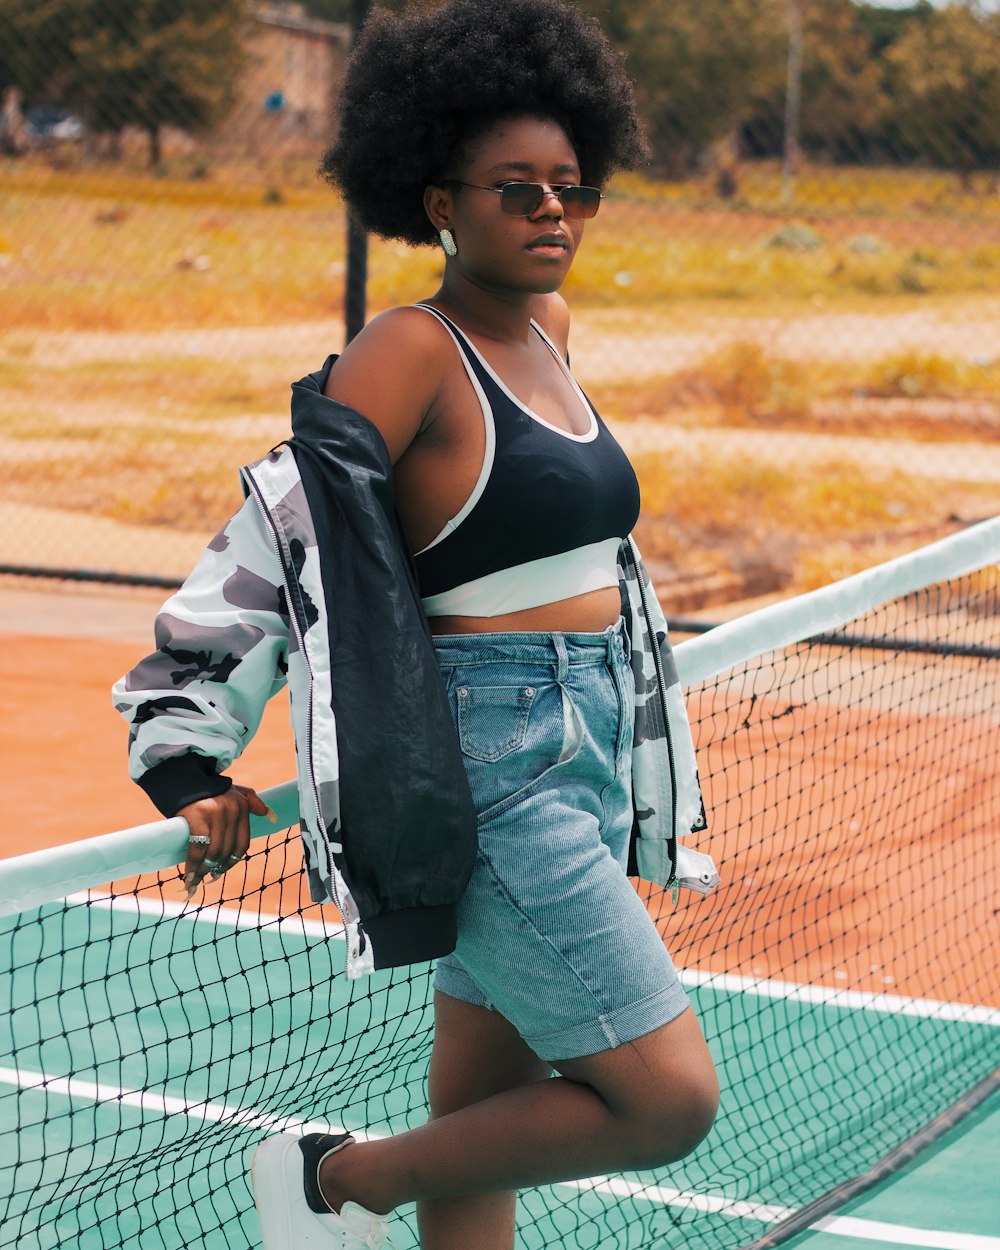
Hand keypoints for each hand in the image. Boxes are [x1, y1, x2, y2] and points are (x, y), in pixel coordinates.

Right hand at [180, 784, 276, 900]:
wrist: (185, 778)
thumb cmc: (211, 789)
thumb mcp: (237, 792)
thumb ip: (254, 803)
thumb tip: (273, 818)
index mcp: (243, 808)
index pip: (242, 845)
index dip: (231, 862)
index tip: (220, 872)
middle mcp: (232, 812)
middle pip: (227, 851)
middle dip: (216, 869)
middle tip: (206, 879)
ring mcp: (216, 814)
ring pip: (213, 852)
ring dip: (204, 871)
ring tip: (195, 881)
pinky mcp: (198, 817)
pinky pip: (198, 848)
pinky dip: (192, 865)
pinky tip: (189, 875)